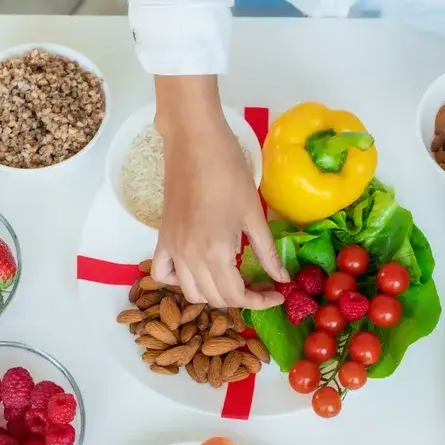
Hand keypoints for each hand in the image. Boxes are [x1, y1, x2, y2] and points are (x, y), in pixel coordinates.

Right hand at [150, 75, 286, 308]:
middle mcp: (190, 258)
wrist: (194, 143)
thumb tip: (282, 278)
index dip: (260, 301)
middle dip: (241, 298)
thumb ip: (267, 251)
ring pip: (191, 292)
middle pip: (215, 298)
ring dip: (213, 293)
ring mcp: (172, 249)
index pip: (237, 295)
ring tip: (232, 278)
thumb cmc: (229, 172)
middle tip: (260, 283)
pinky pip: (163, 274)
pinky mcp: (162, 239)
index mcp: (216, 252)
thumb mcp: (254, 213)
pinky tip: (197, 270)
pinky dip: (178, 281)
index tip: (277, 294)